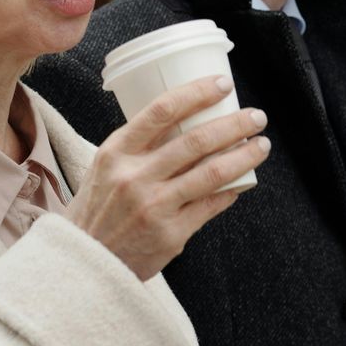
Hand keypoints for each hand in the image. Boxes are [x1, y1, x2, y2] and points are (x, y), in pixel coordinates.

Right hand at [64, 76, 268, 281]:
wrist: (84, 260)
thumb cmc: (97, 209)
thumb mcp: (104, 167)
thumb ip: (138, 147)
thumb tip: (186, 124)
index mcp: (117, 152)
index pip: (162, 111)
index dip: (198, 93)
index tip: (223, 84)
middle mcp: (135, 177)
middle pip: (196, 141)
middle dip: (235, 125)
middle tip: (257, 117)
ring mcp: (154, 207)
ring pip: (212, 173)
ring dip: (244, 156)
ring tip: (261, 146)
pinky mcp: (171, 234)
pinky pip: (211, 205)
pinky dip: (231, 190)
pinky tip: (243, 181)